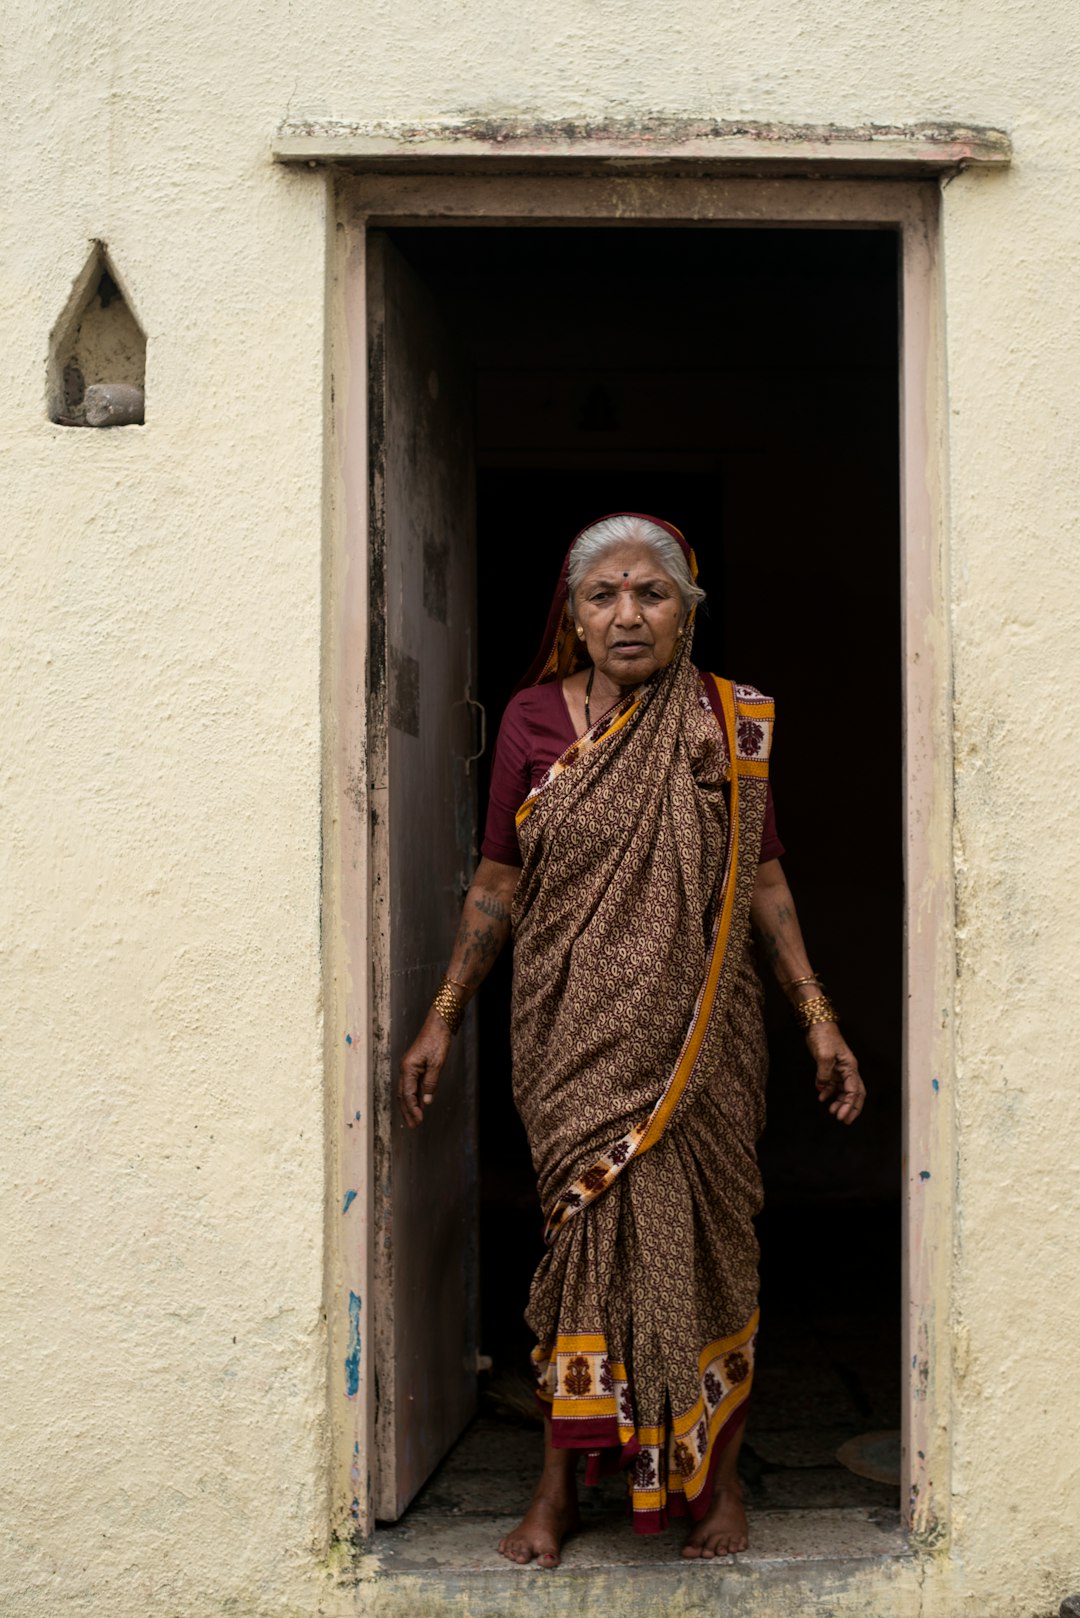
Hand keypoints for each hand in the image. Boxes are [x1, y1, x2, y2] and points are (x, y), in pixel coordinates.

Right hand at [398, 1010, 451, 1127]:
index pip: (407, 1094)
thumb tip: (426, 1102)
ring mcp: (409, 1067)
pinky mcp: (415, 1066)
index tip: (419, 1121)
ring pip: (406, 1091)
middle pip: (403, 1095)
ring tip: (415, 1120)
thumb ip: (431, 1084)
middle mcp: (405, 1068)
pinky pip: (412, 1085)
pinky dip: (415, 1096)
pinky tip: (420, 1105)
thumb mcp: (437, 1063)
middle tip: (413, 1126)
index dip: (412, 1109)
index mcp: (408, 1068)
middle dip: (407, 1111)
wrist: (439, 1023)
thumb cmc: (437, 1040)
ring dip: (410, 1105)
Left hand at [805, 1023, 865, 1124]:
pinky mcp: (830, 1068)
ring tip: (832, 1112)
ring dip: (839, 1101)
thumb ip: (824, 1074)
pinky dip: (828, 1092)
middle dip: (850, 1107)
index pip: (855, 1091)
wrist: (816, 1024)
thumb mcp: (824, 1056)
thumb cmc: (823, 1036)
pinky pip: (833, 1084)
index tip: (842, 1117)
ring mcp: (840, 1069)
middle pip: (854, 1093)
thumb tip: (823, 1088)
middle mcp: (848, 1070)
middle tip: (843, 1120)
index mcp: (850, 1067)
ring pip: (844, 1090)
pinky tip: (822, 1097)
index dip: (850, 1106)